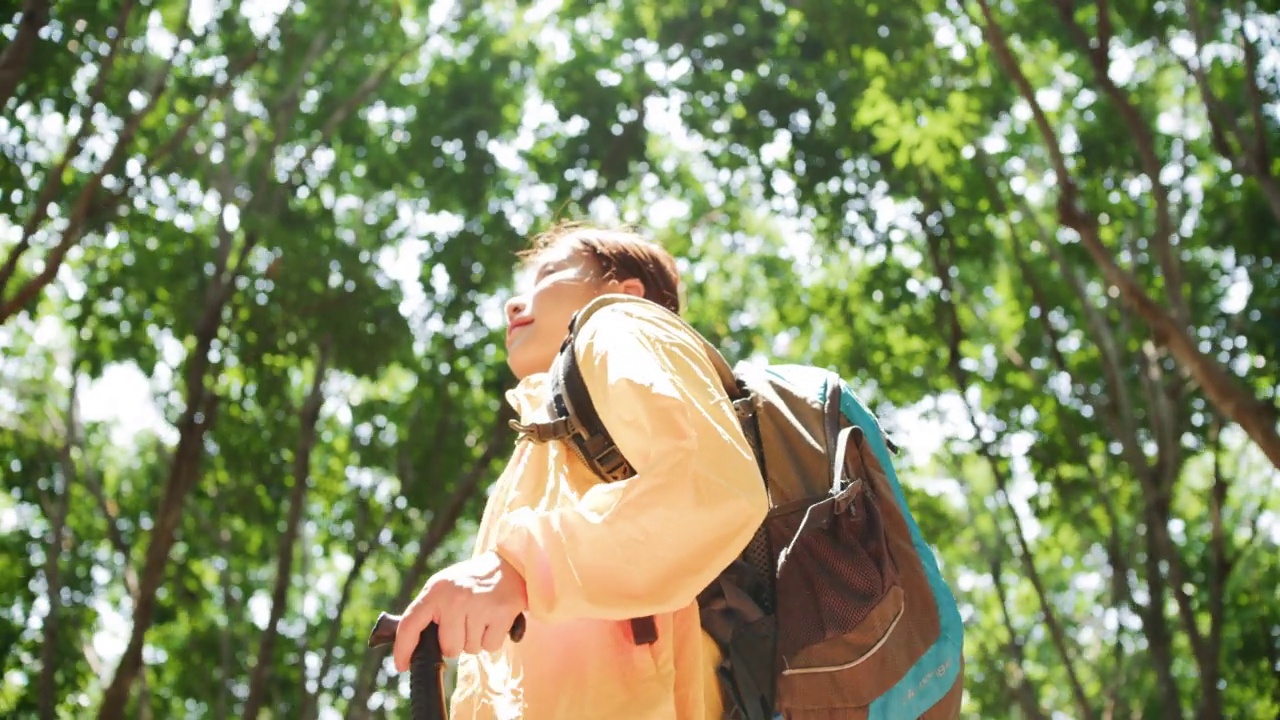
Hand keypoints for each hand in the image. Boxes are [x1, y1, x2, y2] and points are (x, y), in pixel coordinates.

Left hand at [392, 551, 527, 669]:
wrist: (510, 564)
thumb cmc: (471, 581)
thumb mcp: (444, 587)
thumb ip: (429, 610)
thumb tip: (413, 646)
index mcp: (436, 590)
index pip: (410, 623)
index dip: (403, 649)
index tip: (402, 665)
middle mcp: (455, 598)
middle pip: (448, 647)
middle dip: (456, 643)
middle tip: (465, 623)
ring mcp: (479, 605)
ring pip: (470, 649)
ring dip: (476, 640)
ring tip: (481, 618)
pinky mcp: (501, 613)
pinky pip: (490, 646)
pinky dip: (493, 639)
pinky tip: (494, 621)